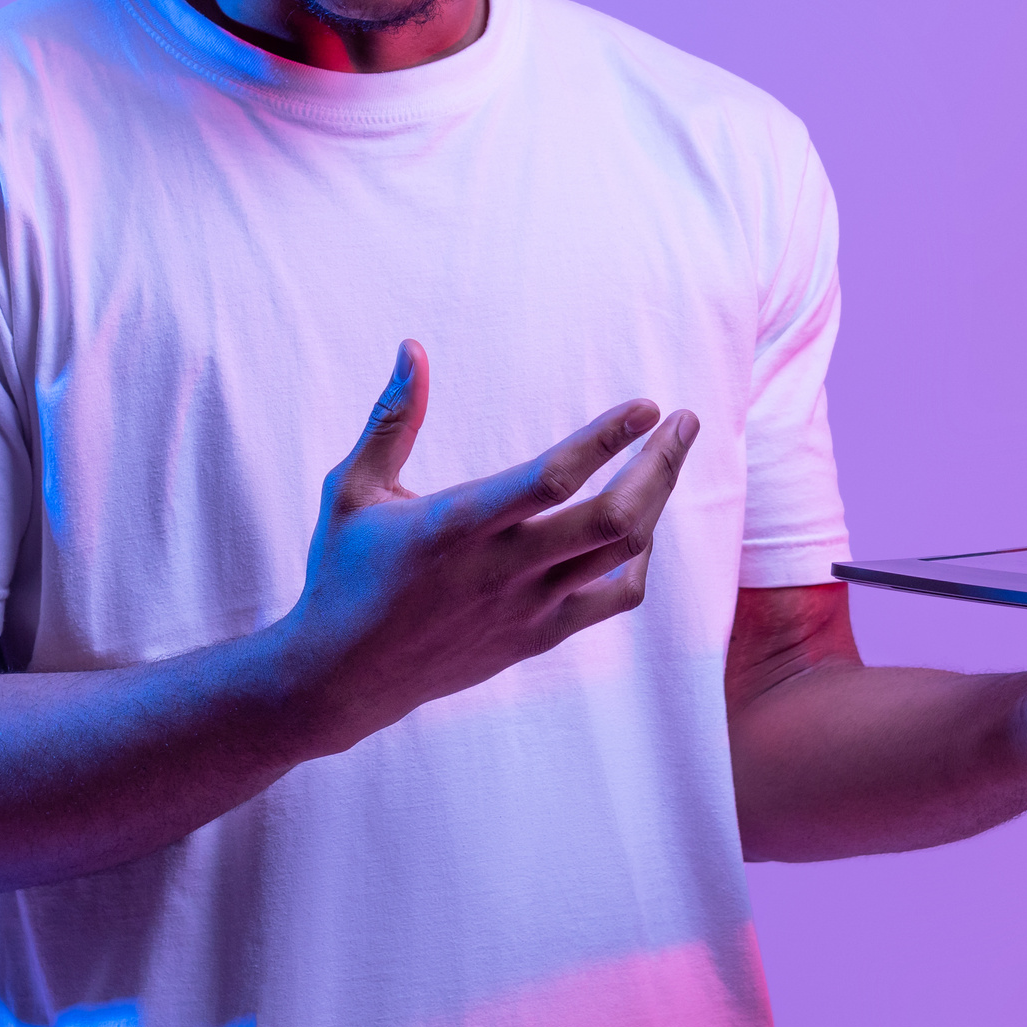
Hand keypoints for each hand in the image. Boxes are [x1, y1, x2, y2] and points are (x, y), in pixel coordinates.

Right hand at [280, 340, 700, 746]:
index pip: (551, 479)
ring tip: (666, 457)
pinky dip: (638, 560)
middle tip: (684, 422)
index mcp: (455, 526)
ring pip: (622, 555)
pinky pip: (614, 597)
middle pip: (611, 519)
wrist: (342, 679)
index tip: (647, 406)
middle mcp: (501, 569)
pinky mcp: (538, 637)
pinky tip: (637, 528)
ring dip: (655, 500)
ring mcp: (527, 608)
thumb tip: (413, 347)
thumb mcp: (353, 489)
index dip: (605, 439)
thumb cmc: (344, 572)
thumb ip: (392, 419)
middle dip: (660, 465)